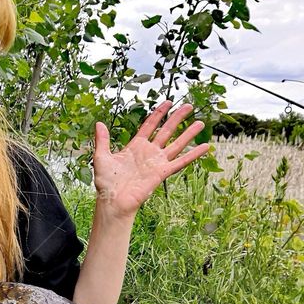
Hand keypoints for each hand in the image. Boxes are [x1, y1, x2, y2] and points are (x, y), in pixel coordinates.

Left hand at [93, 101, 209, 218]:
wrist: (113, 201)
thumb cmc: (106, 182)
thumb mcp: (101, 157)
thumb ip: (102, 140)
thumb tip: (98, 123)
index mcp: (135, 146)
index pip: (150, 126)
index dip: (158, 114)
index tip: (168, 102)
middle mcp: (148, 152)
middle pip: (166, 131)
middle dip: (177, 118)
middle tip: (188, 106)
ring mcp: (156, 162)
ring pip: (177, 144)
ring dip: (188, 133)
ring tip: (200, 122)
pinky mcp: (162, 172)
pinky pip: (181, 162)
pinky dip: (193, 155)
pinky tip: (205, 147)